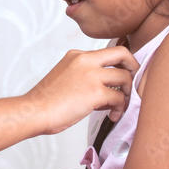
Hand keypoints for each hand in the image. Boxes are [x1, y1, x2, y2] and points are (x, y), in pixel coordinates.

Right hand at [23, 46, 138, 135]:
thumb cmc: (47, 101)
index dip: (119, 63)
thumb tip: (109, 90)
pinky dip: (119, 108)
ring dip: (127, 94)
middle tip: (132, 83)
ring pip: (125, 77)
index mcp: (77, 55)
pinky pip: (119, 98)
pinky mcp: (95, 91)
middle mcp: (85, 60)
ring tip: (119, 106)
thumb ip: (86, 77)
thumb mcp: (66, 77)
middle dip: (134, 67)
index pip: (107, 52)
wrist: (34, 111)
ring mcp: (91, 74)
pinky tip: (112, 116)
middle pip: (122, 53)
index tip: (123, 75)